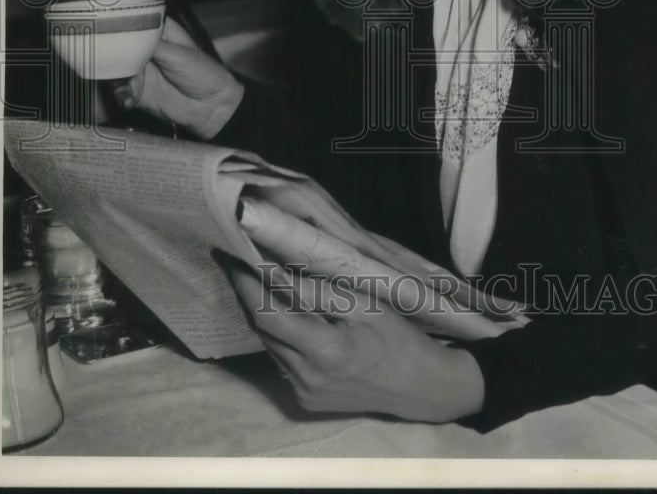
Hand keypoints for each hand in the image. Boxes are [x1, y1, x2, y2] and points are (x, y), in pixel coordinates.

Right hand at [112, 17, 243, 139]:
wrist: (211, 107)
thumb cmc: (203, 73)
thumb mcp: (177, 54)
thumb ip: (151, 45)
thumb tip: (127, 36)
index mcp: (158, 31)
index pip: (134, 20)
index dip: (120, 22)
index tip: (108, 28)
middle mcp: (145, 48)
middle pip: (119, 44)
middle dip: (113, 53)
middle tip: (112, 61)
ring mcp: (139, 69)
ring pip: (116, 68)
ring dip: (115, 77)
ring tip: (124, 84)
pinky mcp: (137, 90)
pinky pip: (120, 90)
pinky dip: (121, 95)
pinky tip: (129, 100)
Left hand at [228, 263, 484, 422]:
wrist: (420, 387)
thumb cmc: (398, 338)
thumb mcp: (365, 304)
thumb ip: (321, 291)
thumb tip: (282, 269)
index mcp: (323, 351)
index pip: (268, 313)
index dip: (247, 285)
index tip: (235, 257)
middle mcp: (306, 377)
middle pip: (263, 330)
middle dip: (250, 295)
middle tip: (242, 263)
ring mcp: (304, 392)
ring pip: (270, 346)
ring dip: (264, 316)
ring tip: (258, 282)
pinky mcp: (306, 400)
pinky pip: (283, 362)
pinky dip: (280, 337)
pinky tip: (285, 315)